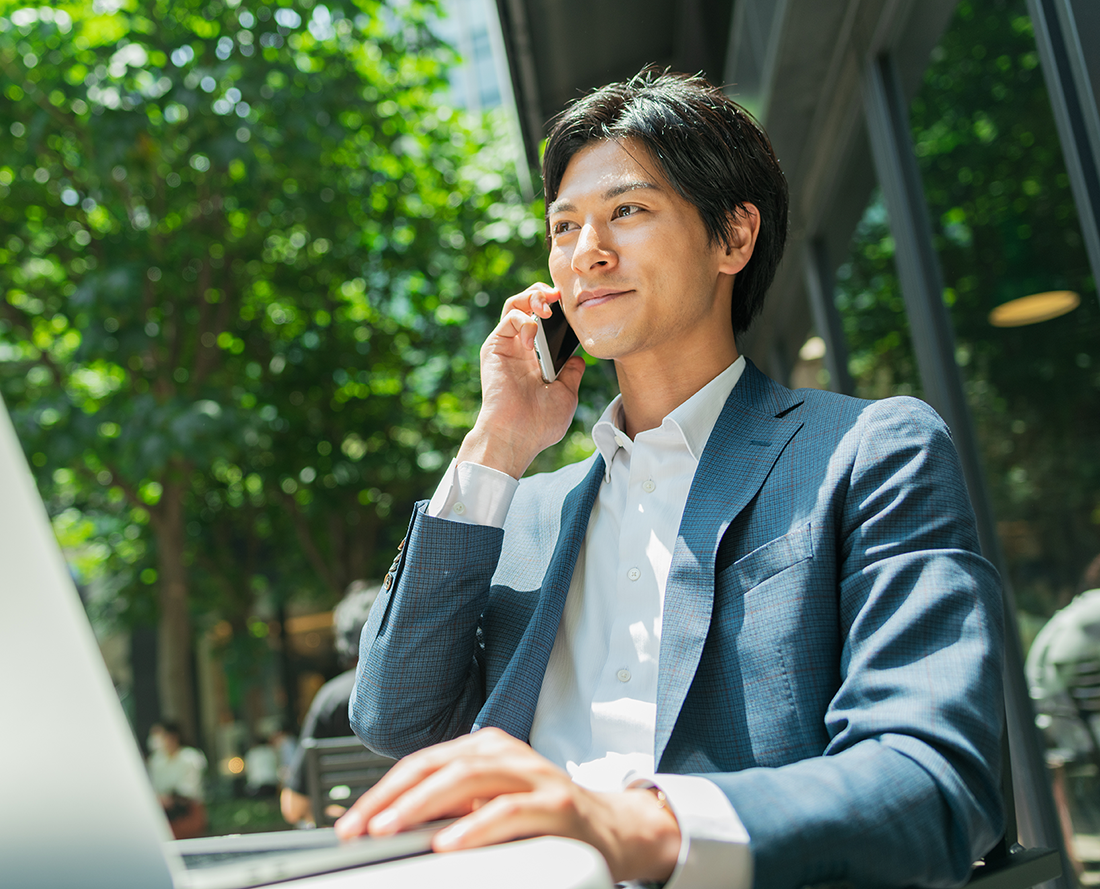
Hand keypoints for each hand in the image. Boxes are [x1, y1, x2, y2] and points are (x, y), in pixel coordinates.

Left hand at [334, 728, 679, 883]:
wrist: (612, 829)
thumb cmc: (541, 819)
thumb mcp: (488, 807)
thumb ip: (448, 808)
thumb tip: (387, 826)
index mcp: (484, 749)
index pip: (421, 763)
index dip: (381, 793)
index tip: (349, 824)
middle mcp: (506, 753)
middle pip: (437, 765)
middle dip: (391, 798)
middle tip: (358, 828)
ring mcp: (533, 773)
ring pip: (468, 777)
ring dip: (422, 805)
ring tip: (390, 829)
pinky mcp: (557, 803)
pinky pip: (510, 811)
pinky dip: (475, 826)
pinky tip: (449, 842)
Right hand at [457, 284, 585, 478]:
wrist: (516, 436)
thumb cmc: (540, 424)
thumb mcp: (566, 395)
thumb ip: (572, 374)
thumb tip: (578, 359)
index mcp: (535, 360)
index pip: (545, 322)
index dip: (558, 309)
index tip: (574, 309)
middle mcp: (519, 349)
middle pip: (528, 305)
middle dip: (544, 294)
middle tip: (558, 298)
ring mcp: (506, 347)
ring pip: (515, 304)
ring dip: (533, 298)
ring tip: (547, 308)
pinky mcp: (494, 347)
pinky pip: (509, 319)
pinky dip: (525, 321)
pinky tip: (534, 340)